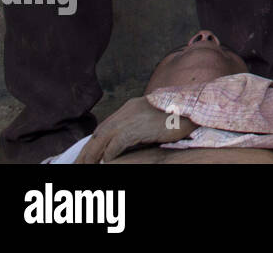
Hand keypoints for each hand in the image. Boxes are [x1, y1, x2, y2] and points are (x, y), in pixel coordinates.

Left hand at [77, 96, 196, 162]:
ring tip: (86, 167)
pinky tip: (106, 162)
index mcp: (130, 107)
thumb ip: (138, 125)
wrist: (193, 107)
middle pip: (99, 133)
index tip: (86, 156)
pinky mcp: (138, 127)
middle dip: (87, 151)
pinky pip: (117, 144)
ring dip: (92, 154)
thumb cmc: (179, 116)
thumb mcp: (153, 118)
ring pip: (102, 138)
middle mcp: (127, 110)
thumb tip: (125, 142)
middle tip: (78, 165)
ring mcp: (132, 117)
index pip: (104, 126)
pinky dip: (109, 154)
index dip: (93, 142)